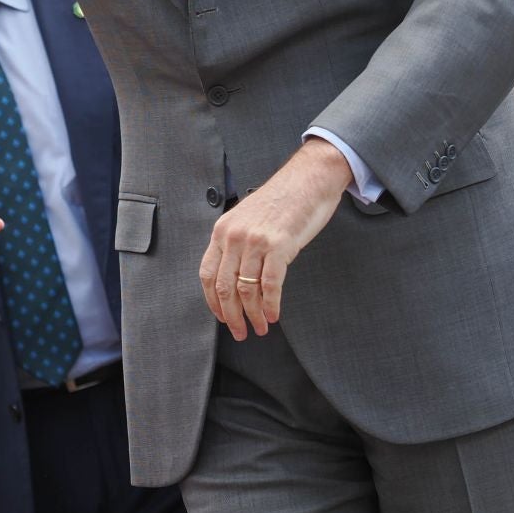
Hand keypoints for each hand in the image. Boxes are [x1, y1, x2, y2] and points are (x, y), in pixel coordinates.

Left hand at [198, 139, 349, 338]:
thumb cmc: (280, 201)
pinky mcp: (279, 245)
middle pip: (224, 286)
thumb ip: (236, 244)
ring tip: (260, 328)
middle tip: (240, 332)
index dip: (213, 301)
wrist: (307, 179)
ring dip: (252, 315)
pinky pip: (270, 284)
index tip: (221, 317)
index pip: (207, 273)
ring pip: (246, 289)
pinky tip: (273, 315)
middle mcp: (233, 236)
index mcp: (221, 231)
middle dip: (231, 315)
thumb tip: (233, 276)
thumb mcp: (246, 219)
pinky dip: (270, 304)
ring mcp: (255, 241)